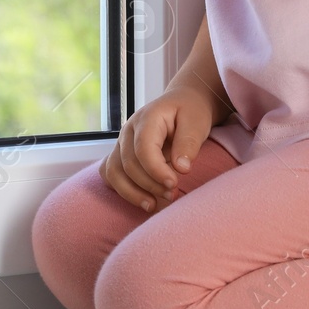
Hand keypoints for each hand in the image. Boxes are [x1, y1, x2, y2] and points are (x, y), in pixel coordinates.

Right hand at [99, 84, 219, 213]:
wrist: (182, 103)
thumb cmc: (190, 112)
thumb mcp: (196, 122)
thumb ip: (188, 143)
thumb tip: (181, 169)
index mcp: (146, 118)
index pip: (143, 149)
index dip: (156, 171)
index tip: (174, 184)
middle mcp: (128, 130)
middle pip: (129, 164)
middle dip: (150, 184)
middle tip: (173, 194)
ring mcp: (122, 142)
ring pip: (114, 172)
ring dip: (132, 192)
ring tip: (154, 205)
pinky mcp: (121, 154)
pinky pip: (111, 175)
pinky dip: (123, 189)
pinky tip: (141, 198)